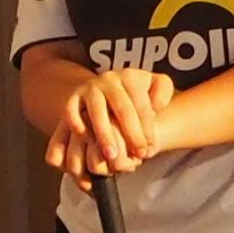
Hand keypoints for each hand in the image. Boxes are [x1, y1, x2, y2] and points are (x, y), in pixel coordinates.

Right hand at [44, 65, 178, 181]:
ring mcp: (89, 88)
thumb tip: (156, 106)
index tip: (149, 148)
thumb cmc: (134, 94)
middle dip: (131, 133)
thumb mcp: (154, 85)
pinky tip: (85, 140)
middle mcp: (108, 80)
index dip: (147, 128)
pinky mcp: (72, 99)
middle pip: (122, 108)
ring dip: (104, 134)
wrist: (105, 88)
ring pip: (97, 111)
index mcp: (130, 76)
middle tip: (138, 155)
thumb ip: (162, 91)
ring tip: (112, 155)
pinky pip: (71, 111)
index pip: (141, 104)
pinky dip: (76, 123)